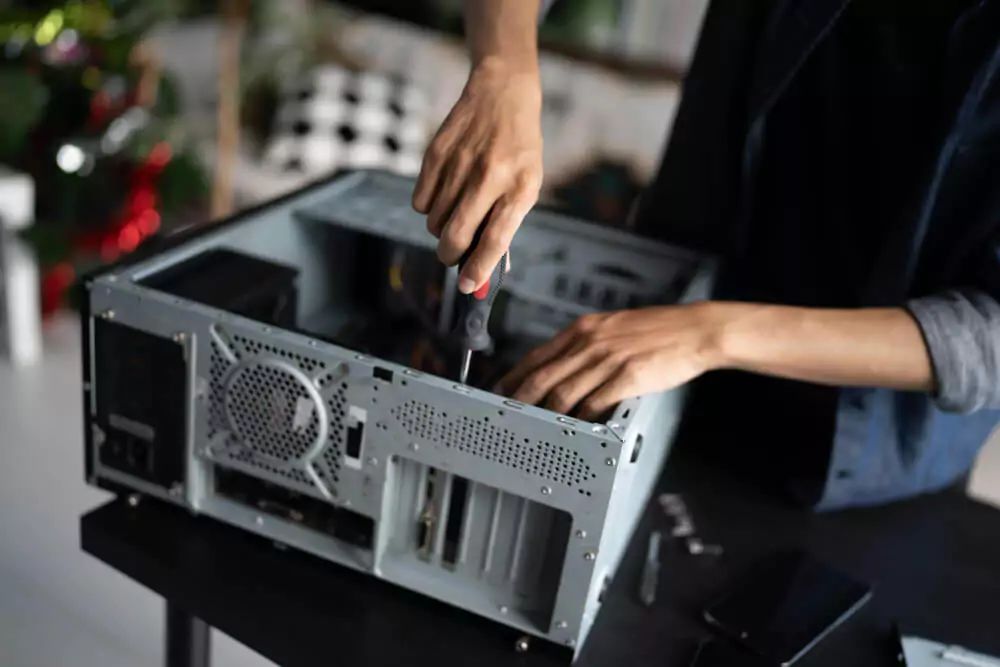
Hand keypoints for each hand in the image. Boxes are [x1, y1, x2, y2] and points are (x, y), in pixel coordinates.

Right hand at [413, 58, 542, 293]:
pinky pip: (420, 202)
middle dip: (449, 255)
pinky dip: (428, 207)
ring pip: (434, 222)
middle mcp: (489, 177)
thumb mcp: (527, 184)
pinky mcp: (436, 153)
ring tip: (456, 212)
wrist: (502, 94)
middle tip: (451, 255)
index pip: (496, 239)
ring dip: (441, 229)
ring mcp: (460, 164)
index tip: (467, 286)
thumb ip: (505, 224)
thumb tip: (482, 268)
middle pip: (456, 235)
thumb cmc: (519, 149)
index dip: (479, 268)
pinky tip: (444, 193)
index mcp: (519, 188)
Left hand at [496, 304, 724, 420]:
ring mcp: (607, 359)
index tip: (502, 390)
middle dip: (521, 400)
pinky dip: (581, 418)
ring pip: (563, 393)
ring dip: (548, 414)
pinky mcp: (627, 376)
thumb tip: (562, 364)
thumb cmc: (658, 330)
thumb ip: (586, 343)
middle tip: (510, 416)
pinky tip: (576, 428)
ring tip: (539, 428)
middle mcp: (590, 342)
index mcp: (584, 329)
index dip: (515, 376)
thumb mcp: (613, 327)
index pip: (537, 355)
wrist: (694, 330)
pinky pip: (594, 403)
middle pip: (542, 376)